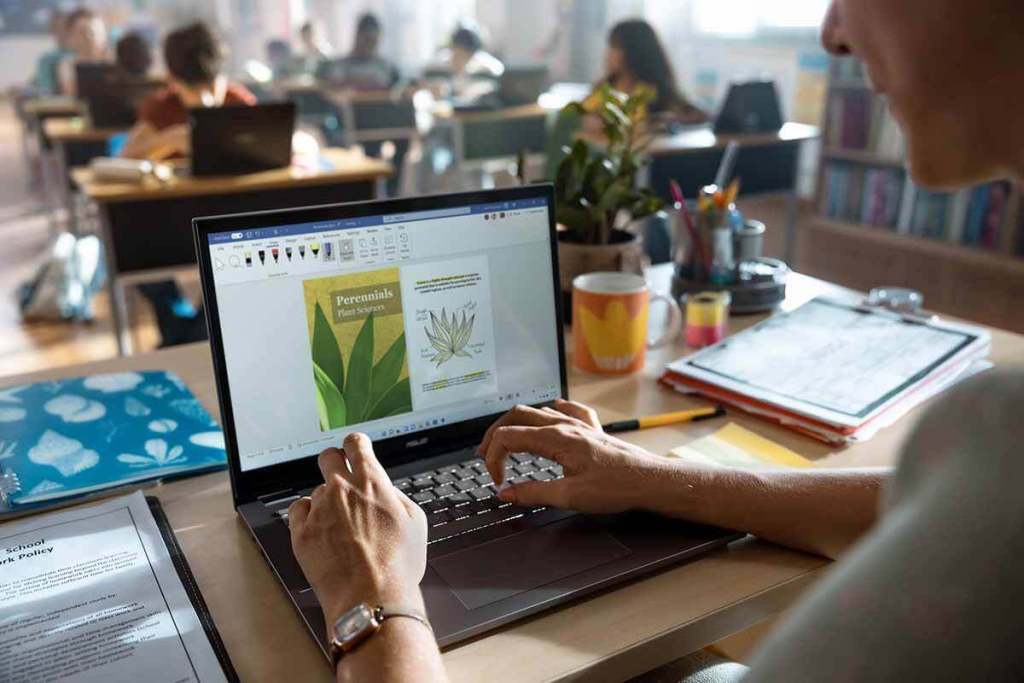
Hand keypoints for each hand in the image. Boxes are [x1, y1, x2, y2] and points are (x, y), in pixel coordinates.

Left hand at [288, 434, 427, 625]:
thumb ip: (396, 496)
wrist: (371, 598)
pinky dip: (308, 517)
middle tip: (341, 479)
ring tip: (341, 529)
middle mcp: (341, 489)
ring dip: (327, 502)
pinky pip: (298, 511)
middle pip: (327, 456)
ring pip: (316, 491)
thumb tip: (385, 489)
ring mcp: (319, 510)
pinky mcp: (301, 532)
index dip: (356, 445)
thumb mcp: (415, 522)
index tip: (355, 449)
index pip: (355, 443)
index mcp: (372, 482)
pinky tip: (322, 532)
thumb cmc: (397, 566)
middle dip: (334, 462)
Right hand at [480, 399, 669, 513]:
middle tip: (486, 456)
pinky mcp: (592, 429)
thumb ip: (533, 493)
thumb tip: (505, 493)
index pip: (508, 437)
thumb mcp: (569, 496)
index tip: (497, 481)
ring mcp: (579, 424)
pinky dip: (552, 410)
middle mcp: (565, 426)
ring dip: (517, 424)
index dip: (494, 458)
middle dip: (495, 435)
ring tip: (507, 441)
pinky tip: (551, 412)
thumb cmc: (616, 487)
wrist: (649, 480)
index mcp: (556, 439)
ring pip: (538, 411)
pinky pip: (567, 409)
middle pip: (516, 417)